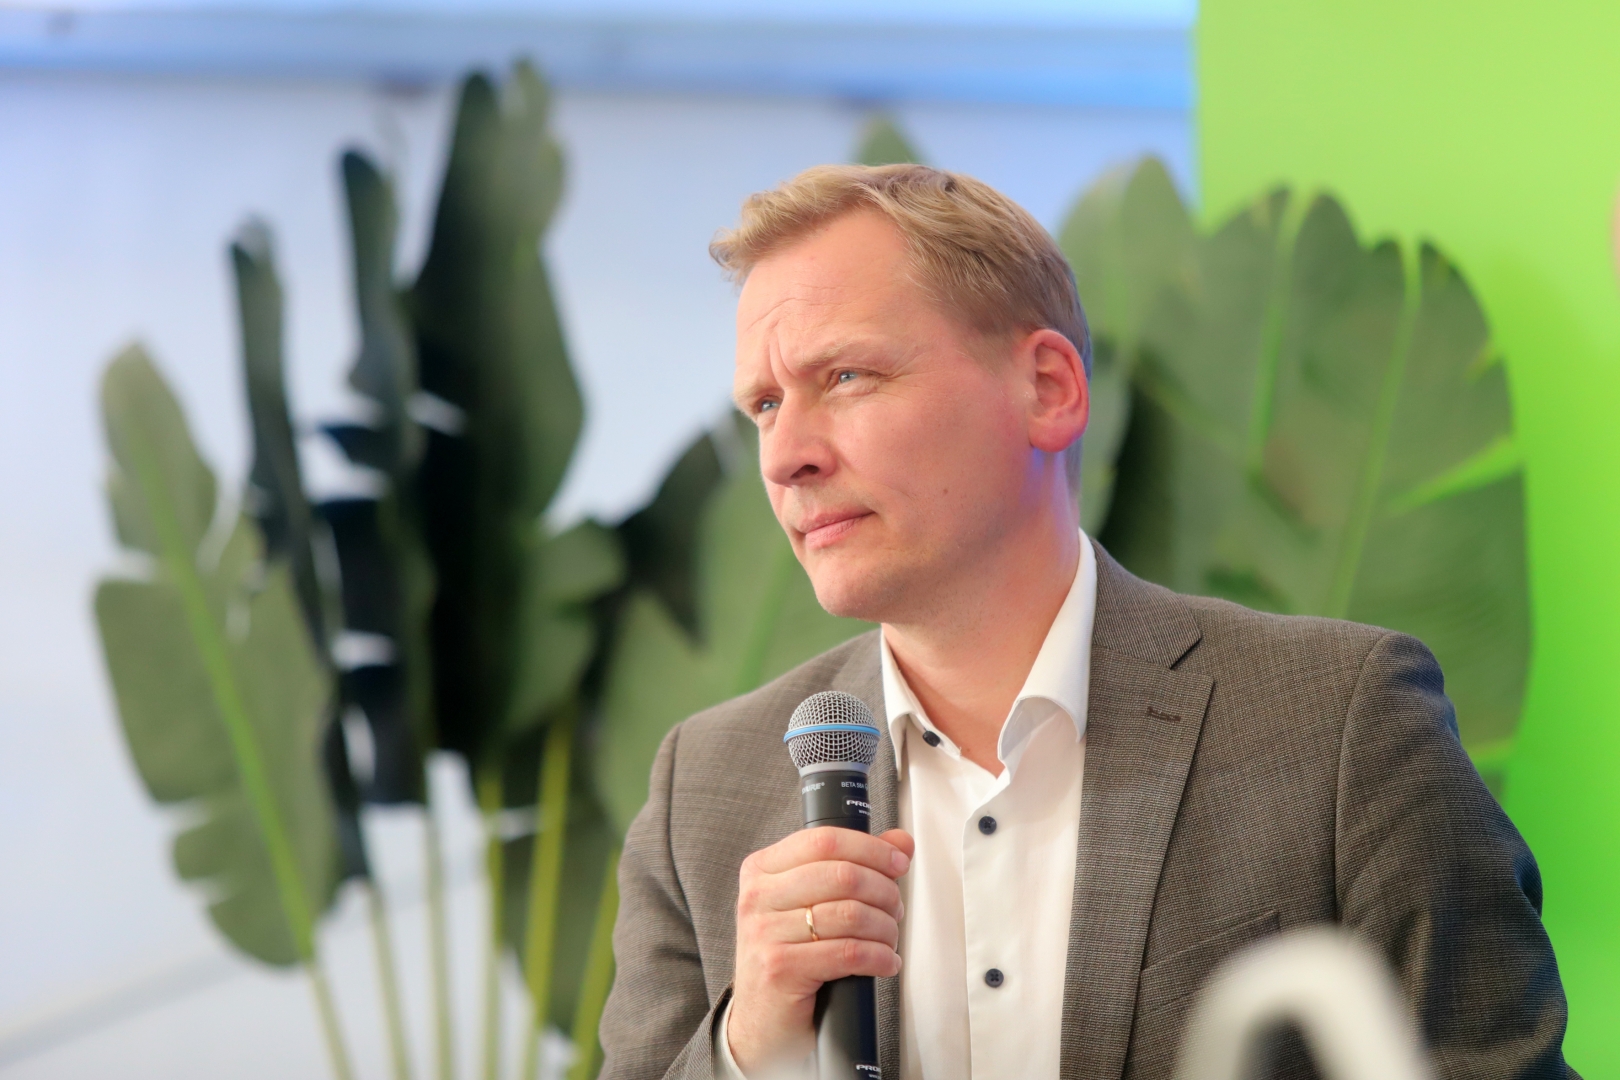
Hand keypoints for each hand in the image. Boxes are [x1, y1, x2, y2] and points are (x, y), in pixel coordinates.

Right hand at [727, 827, 913, 1073]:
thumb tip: (899, 841)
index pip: (824, 840)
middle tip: (895, 909)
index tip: (898, 863)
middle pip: (842, 874)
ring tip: (889, 940)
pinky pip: (848, 952)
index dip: (871, 848)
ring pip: (850, 913)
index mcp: (762, 871)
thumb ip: (854, 866)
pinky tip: (885, 962)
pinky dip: (879, 957)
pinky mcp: (780, 968)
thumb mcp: (812, 905)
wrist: (759, 1024)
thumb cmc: (787, 960)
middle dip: (884, 892)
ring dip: (885, 928)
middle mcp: (758, 897)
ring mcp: (765, 933)